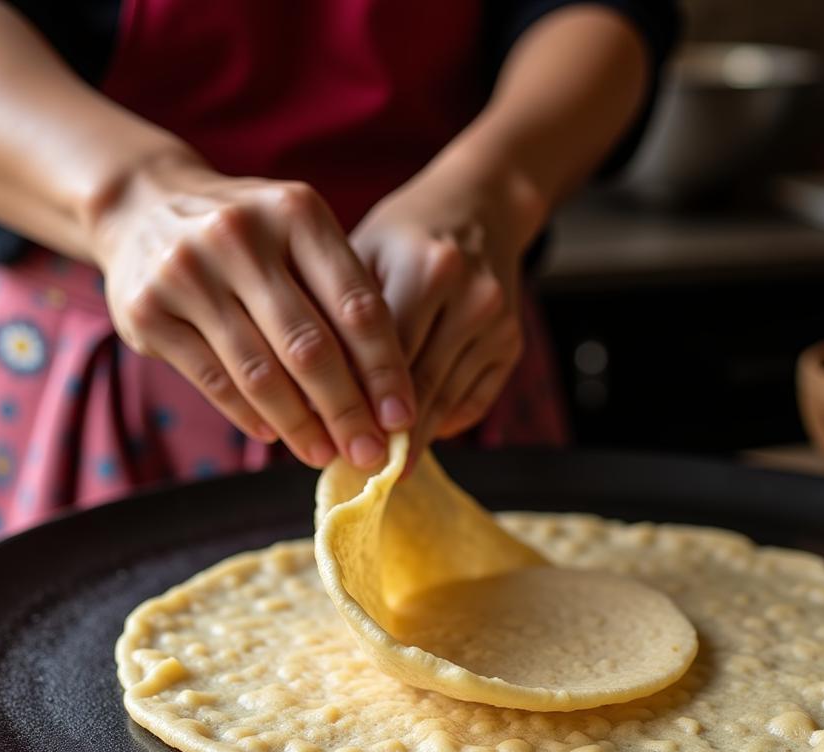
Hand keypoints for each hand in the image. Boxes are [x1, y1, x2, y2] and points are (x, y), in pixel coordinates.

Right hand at [89, 153, 414, 468]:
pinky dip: (251, 416)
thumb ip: (341, 301)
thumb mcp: (300, 241)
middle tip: (370, 455)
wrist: (140, 205)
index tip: (401, 419)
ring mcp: (187, 272)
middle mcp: (239, 236)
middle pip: (310, 347)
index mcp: (296, 214)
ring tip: (325, 455)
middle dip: (347, 411)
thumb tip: (385, 399)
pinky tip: (276, 435)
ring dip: (300, 426)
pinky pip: (214, 381)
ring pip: (260, 373)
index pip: (356, 307)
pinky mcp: (147, 311)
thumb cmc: (250, 239)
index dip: (385, 371)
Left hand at [351, 155, 541, 463]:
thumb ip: (343, 315)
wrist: (480, 208)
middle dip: (389, 433)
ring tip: (385, 467)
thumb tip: (310, 394)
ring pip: (449, 400)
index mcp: (427, 268)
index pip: (387, 353)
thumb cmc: (405, 235)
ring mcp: (498, 324)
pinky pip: (475, 401)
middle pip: (422, 385)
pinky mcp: (512, 344)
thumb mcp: (366, 252)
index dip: (360, 402)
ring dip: (416, 439)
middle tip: (358, 470)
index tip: (333, 440)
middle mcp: (472, 297)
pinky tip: (418, 437)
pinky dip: (444, 424)